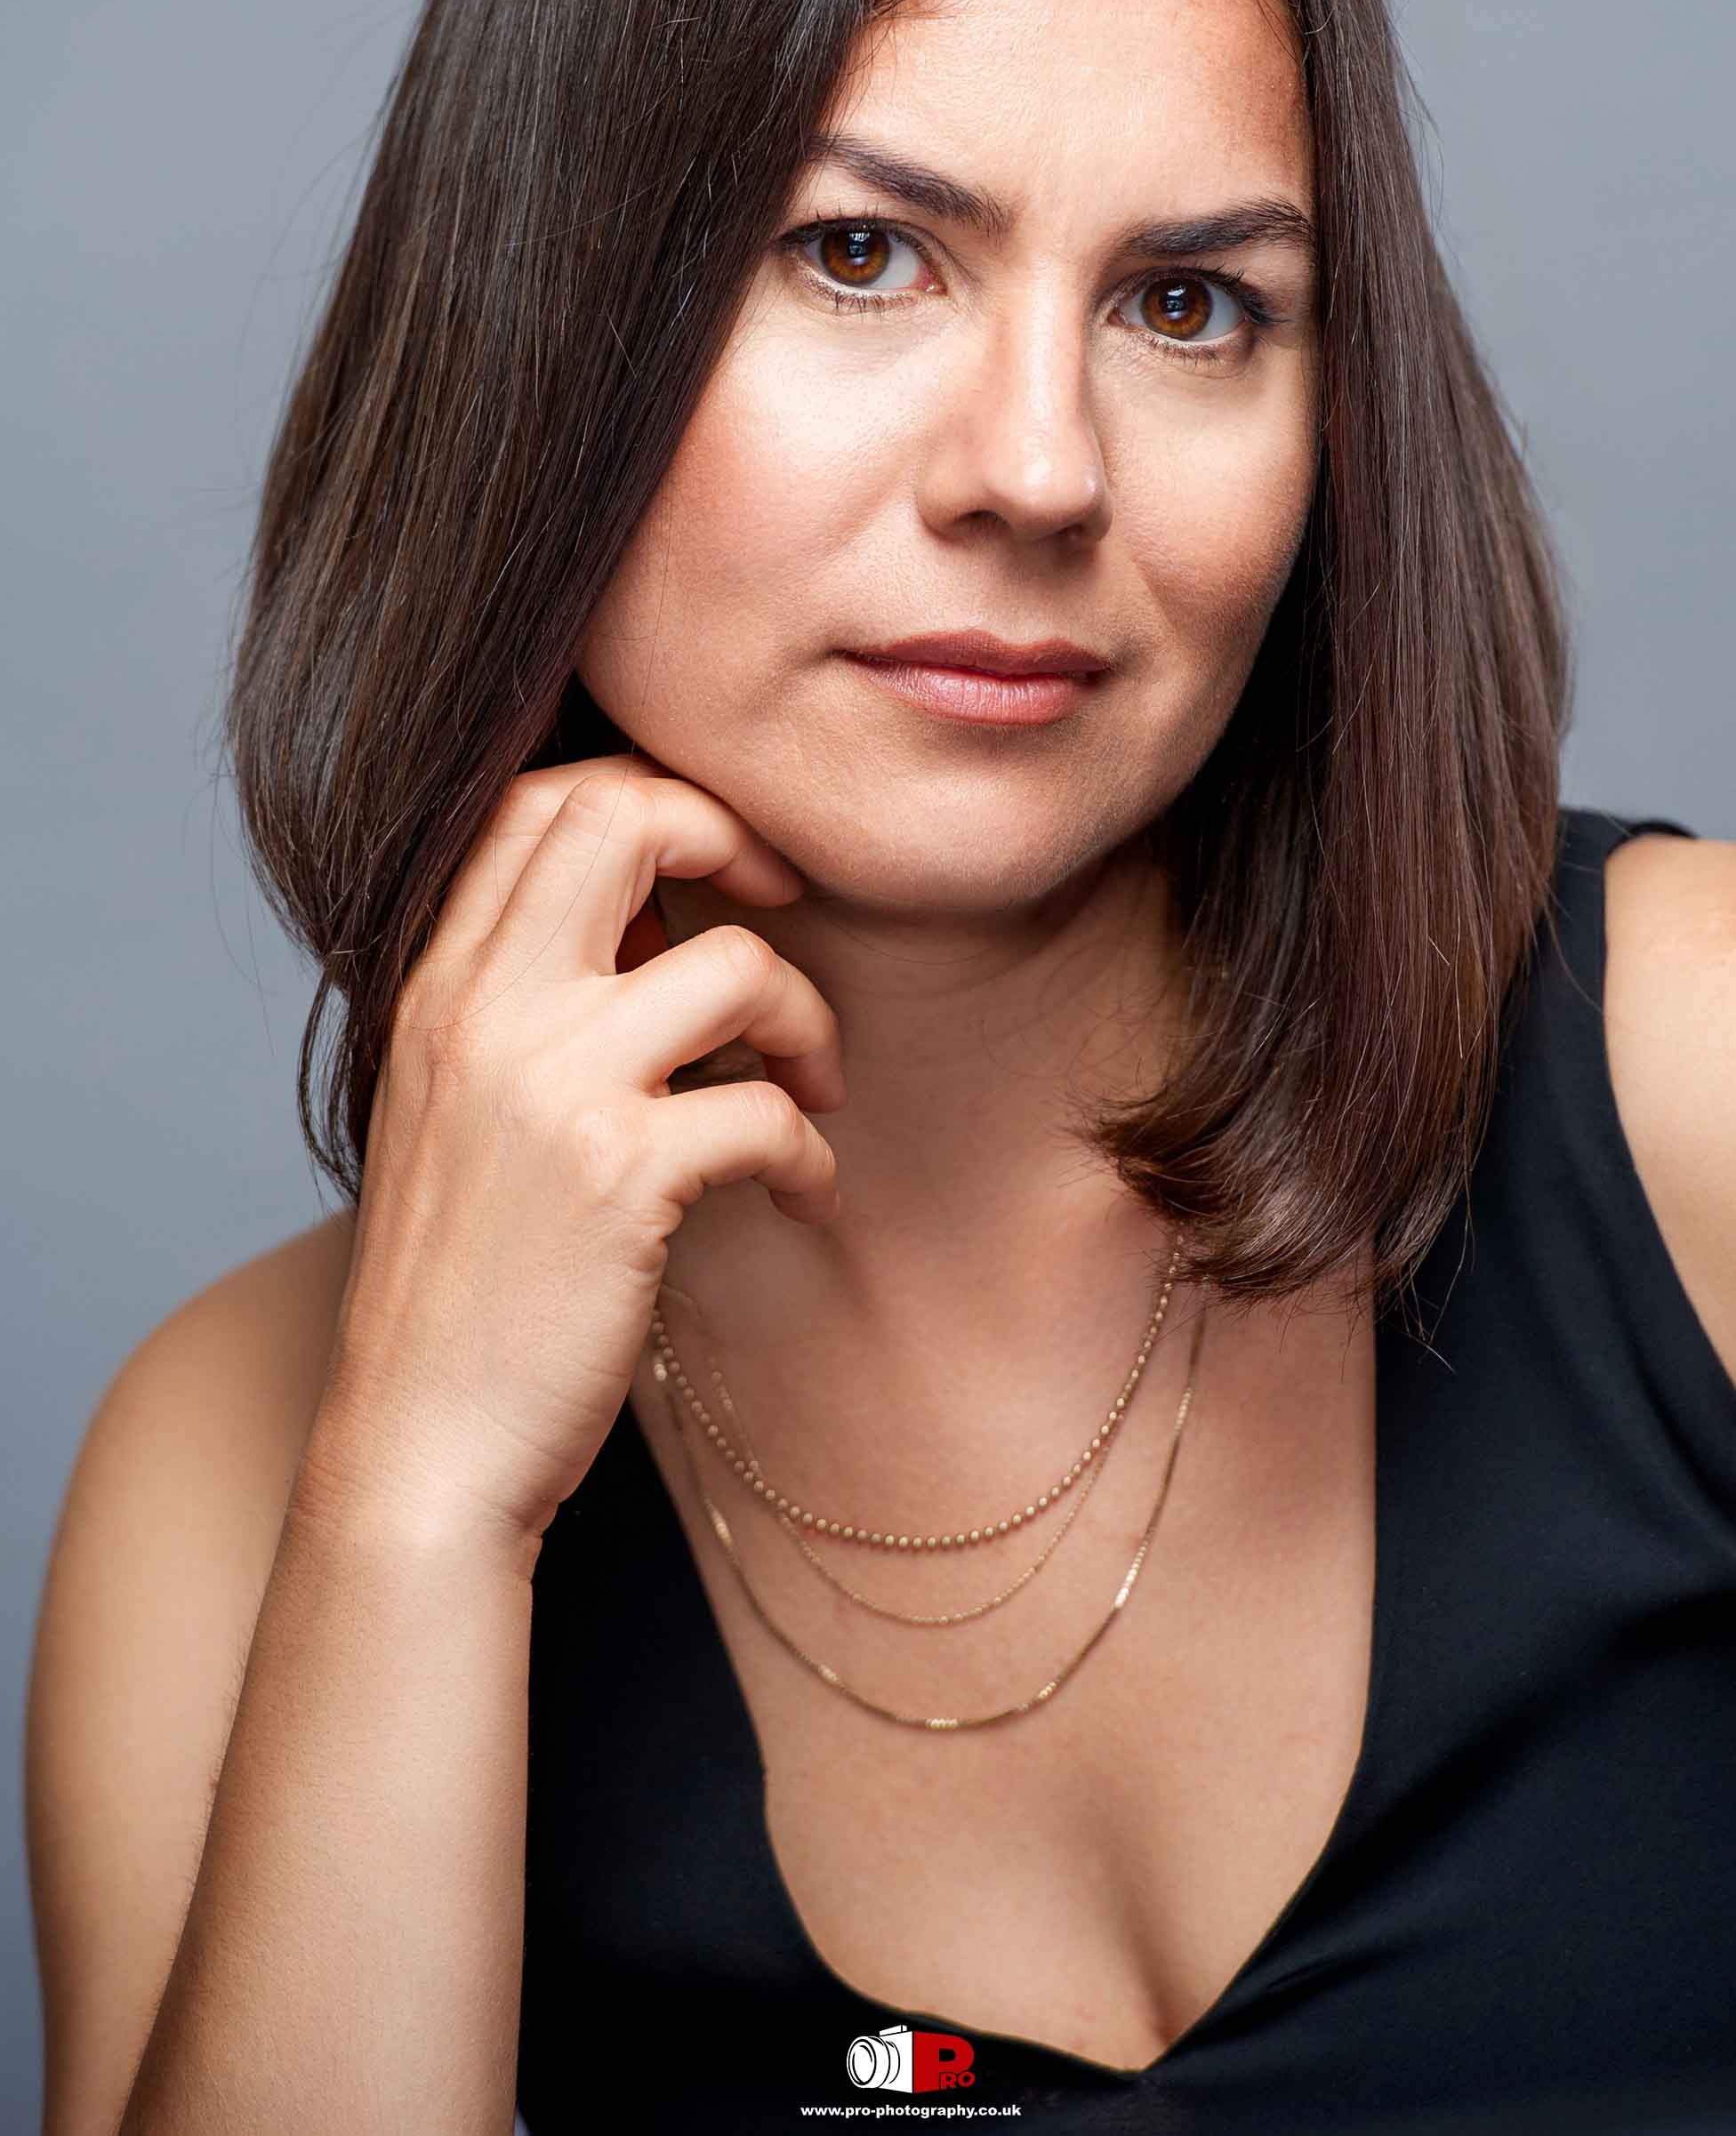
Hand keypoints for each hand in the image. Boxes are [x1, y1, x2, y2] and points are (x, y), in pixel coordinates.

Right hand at [300, 755, 843, 1554]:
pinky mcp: (623, 1176)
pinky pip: (768, 1110)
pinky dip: (811, 1152)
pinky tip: (803, 1193)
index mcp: (437, 986)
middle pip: (626, 817)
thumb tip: (651, 919)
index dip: (653, 797)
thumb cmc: (458, 1281)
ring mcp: (553, 1086)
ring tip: (812, 1086)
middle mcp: (483, 1011)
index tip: (716, 862)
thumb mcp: (454, 1107)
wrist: (418, 1442)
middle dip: (735, 840)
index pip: (541, 801)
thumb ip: (522, 1003)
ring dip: (805, 1021)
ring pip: (734, 963)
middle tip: (782, 908)